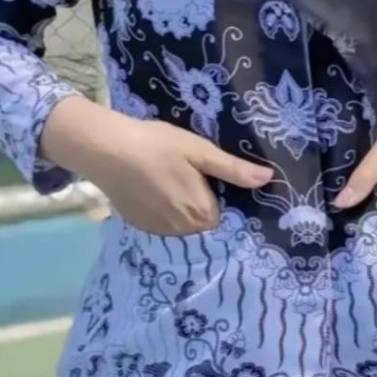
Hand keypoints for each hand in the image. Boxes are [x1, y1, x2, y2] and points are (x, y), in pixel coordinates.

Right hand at [41, 97, 272, 235]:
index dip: (221, 194)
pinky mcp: (138, 225)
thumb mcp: (201, 151)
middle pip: (204, 221)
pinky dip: (162, 210)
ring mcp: (158, 230)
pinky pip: (162, 223)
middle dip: (203, 202)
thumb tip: (268, 179)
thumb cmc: (159, 145)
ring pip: (183, 224)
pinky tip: (154, 187)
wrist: (108, 150)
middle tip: (190, 173)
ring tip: (171, 178)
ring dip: (182, 208)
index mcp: (202, 213)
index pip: (225, 213)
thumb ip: (234, 170)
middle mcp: (182, 231)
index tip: (213, 178)